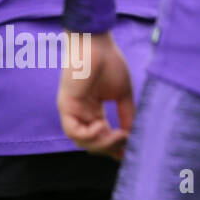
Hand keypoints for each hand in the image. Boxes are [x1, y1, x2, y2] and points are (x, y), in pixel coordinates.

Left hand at [57, 31, 134, 160]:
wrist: (97, 45)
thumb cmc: (110, 63)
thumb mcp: (123, 93)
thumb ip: (127, 113)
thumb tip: (133, 133)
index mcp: (95, 111)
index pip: (102, 136)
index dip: (114, 147)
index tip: (127, 154)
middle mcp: (82, 115)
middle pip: (93, 143)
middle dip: (110, 147)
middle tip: (125, 140)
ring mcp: (73, 111)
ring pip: (82, 141)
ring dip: (101, 143)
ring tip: (117, 135)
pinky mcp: (66, 106)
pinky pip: (73, 131)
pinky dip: (88, 135)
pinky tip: (102, 126)